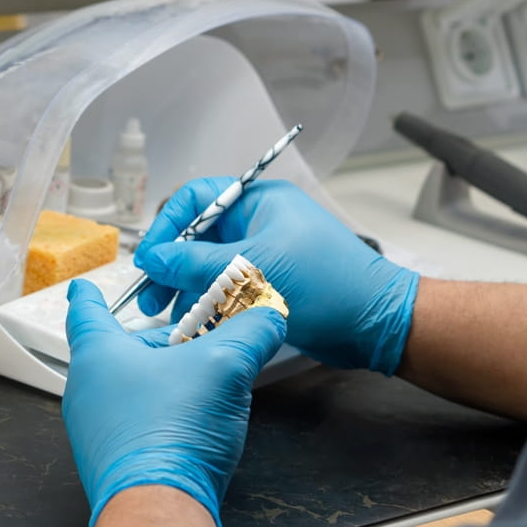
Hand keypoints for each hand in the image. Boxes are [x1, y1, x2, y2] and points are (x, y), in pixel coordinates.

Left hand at [62, 279, 286, 526]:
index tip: (84, 288)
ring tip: (201, 386)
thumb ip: (251, 332)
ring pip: (131, 391)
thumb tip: (268, 317)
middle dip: (157, 345)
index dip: (90, 296)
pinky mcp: (114, 462)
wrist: (161, 509)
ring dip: (163, 384)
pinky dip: (161, 417)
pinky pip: (136, 426)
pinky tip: (193, 426)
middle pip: (122, 353)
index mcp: (99, 355)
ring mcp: (96, 431)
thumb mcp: (225, 365)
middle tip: (190, 340)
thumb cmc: (172, 433)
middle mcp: (87, 392)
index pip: (87, 312)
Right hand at [134, 177, 418, 374]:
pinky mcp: (269, 286)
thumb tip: (154, 259)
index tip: (149, 259)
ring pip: (209, 268)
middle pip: (198, 237)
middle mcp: (258, 224)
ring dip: (185, 290)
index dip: (167, 227)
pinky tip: (192, 325)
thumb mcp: (254, 269)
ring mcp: (264, 255)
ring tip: (166, 316)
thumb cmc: (327, 285)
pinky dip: (208, 305)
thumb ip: (197, 264)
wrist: (376, 324)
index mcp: (258, 202)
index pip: (196, 200)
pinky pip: (227, 290)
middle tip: (151, 297)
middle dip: (171, 266)